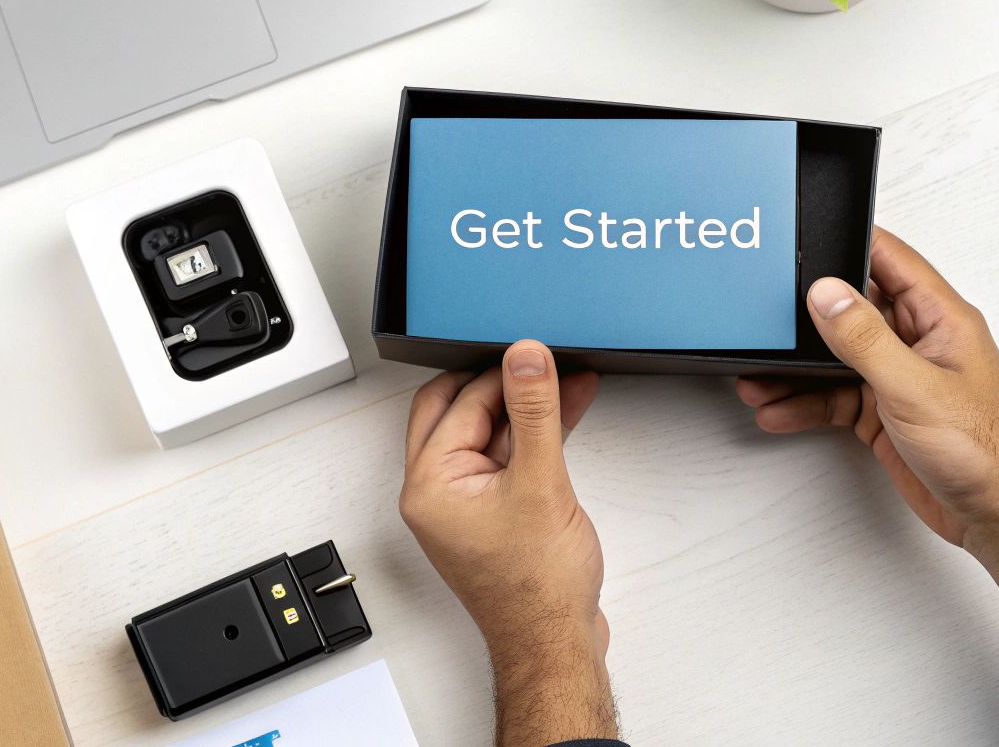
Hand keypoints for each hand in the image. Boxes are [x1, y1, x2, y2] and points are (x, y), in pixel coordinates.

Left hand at [400, 340, 616, 744]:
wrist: (555, 643)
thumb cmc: (536, 587)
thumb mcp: (541, 482)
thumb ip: (535, 411)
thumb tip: (526, 359)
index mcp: (429, 484)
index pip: (461, 403)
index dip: (504, 374)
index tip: (540, 355)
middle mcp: (437, 493)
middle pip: (459, 411)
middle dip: (503, 385)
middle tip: (542, 365)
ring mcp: (464, 505)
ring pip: (487, 433)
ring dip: (525, 410)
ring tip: (569, 384)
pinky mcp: (492, 514)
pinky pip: (505, 459)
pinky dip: (533, 439)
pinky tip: (566, 417)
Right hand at [736, 227, 998, 656]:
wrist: (996, 516)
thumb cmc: (986, 450)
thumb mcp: (914, 386)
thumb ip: (865, 338)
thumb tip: (828, 294)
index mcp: (940, 319)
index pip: (891, 260)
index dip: (850, 244)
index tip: (809, 237)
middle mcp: (920, 342)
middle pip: (854, 311)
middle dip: (807, 318)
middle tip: (767, 322)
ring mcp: (901, 378)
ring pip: (837, 359)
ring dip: (798, 370)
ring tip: (759, 378)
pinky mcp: (886, 413)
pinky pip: (836, 397)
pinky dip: (806, 403)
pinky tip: (780, 409)